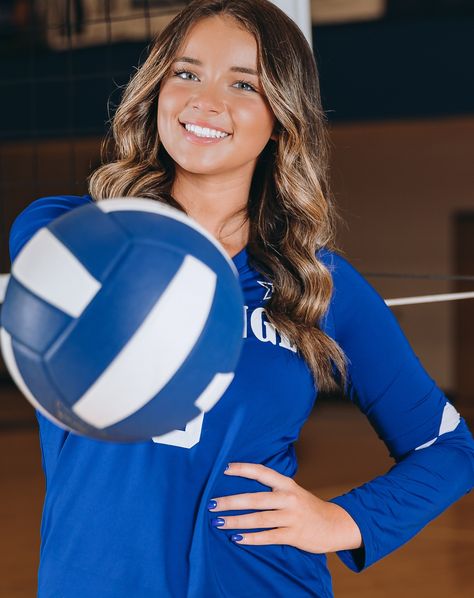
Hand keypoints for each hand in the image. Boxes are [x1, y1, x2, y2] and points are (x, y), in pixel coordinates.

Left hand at [208, 462, 362, 552]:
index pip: (261, 472)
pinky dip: (251, 538)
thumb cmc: (307, 507)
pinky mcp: (293, 535)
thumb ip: (272, 489)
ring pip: (259, 519)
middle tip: (211, 504)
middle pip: (255, 499)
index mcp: (286, 484)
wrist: (335, 524)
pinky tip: (237, 538)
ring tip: (218, 522)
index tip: (224, 469)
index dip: (243, 469)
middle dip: (231, 502)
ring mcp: (291, 516)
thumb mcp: (292, 492)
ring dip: (236, 521)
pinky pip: (268, 537)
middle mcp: (288, 498)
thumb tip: (242, 488)